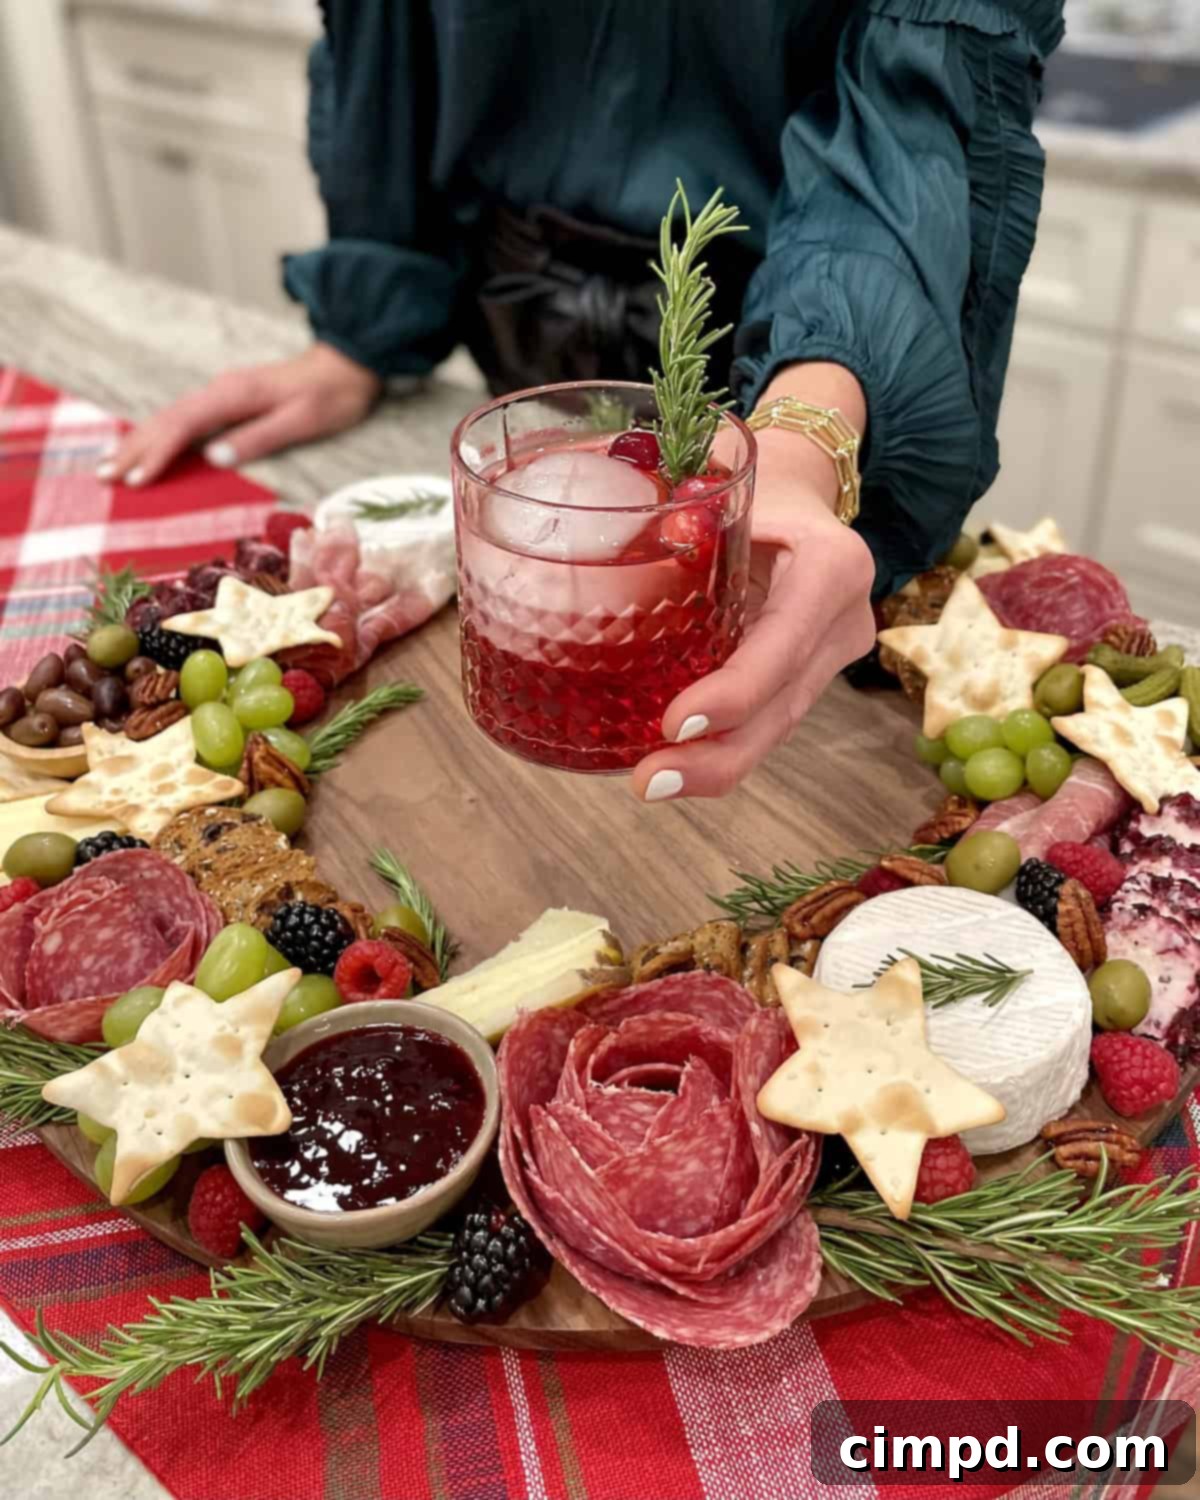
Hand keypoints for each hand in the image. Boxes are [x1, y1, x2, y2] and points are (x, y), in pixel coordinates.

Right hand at [97, 343, 381, 485]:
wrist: (347, 364)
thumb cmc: (332, 397)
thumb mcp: (302, 421)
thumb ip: (259, 438)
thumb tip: (215, 457)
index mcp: (235, 395)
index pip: (184, 426)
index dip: (158, 454)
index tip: (137, 480)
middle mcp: (221, 390)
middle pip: (167, 420)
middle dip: (134, 449)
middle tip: (105, 476)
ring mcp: (223, 393)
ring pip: (171, 417)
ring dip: (141, 442)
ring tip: (112, 464)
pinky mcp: (229, 399)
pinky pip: (185, 418)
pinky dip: (161, 434)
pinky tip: (148, 447)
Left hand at [631, 479, 875, 801]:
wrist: (802, 488)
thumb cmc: (752, 481)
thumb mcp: (722, 482)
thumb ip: (668, 509)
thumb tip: (576, 525)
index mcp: (832, 563)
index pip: (784, 641)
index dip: (734, 692)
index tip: (675, 724)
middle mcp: (844, 617)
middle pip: (785, 704)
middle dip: (720, 754)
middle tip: (650, 780)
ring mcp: (832, 654)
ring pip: (778, 723)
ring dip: (717, 761)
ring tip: (652, 781)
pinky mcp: (809, 673)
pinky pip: (767, 714)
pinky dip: (722, 742)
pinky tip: (674, 763)